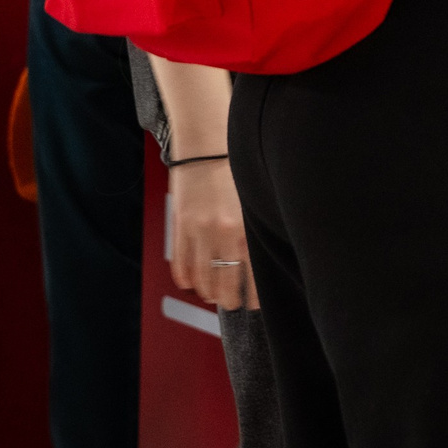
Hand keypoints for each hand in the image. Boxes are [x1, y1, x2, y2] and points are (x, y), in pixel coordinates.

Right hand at [167, 161, 258, 310]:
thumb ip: (261, 228)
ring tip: (214, 295)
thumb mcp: (257, 200)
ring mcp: (198, 232)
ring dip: (208, 292)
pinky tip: (192, 282)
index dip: (254, 297)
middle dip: (230, 299)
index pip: (253, 277)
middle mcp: (222, 234)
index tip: (255, 304)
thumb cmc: (237, 167)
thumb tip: (268, 255)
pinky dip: (186, 279)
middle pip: (225, 284)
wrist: (207, 143)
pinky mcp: (179, 227)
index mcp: (248, 228)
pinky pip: (180, 264)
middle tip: (234, 303)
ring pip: (201, 279)